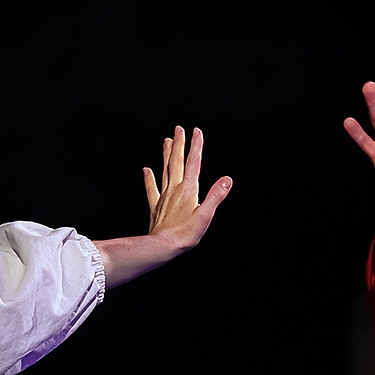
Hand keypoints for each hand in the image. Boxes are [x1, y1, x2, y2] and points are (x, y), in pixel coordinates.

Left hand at [143, 125, 231, 252]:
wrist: (163, 246)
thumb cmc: (186, 234)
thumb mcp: (206, 215)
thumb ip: (216, 196)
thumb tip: (227, 179)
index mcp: (189, 190)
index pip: (194, 163)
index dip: (196, 146)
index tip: (196, 131)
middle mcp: (175, 189)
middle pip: (177, 162)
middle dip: (179, 144)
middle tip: (178, 128)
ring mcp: (164, 197)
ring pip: (165, 171)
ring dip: (167, 155)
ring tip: (166, 141)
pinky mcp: (156, 207)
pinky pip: (152, 189)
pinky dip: (149, 179)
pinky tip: (146, 170)